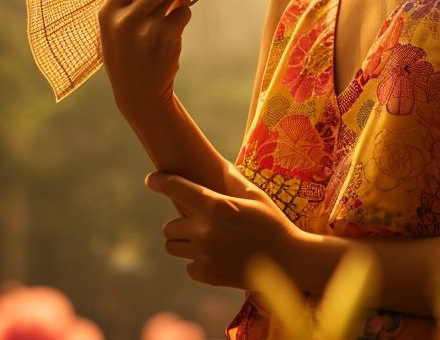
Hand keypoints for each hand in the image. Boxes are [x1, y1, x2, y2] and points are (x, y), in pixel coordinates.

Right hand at [100, 0, 193, 118]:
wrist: (138, 93)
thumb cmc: (127, 53)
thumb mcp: (116, 27)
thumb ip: (131, 0)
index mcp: (108, 13)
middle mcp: (125, 20)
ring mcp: (147, 31)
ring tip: (178, 0)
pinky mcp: (166, 40)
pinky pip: (184, 13)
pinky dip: (183, 14)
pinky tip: (173, 28)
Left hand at [145, 169, 303, 287]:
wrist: (287, 261)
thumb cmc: (273, 223)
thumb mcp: (256, 196)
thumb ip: (233, 181)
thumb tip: (221, 165)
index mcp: (216, 206)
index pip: (176, 189)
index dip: (161, 182)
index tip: (151, 180)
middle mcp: (204, 230)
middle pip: (169, 226)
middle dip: (180, 223)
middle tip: (196, 223)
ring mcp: (203, 254)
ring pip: (173, 247)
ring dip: (184, 242)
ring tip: (205, 240)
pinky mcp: (206, 275)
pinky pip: (188, 266)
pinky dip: (198, 262)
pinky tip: (216, 257)